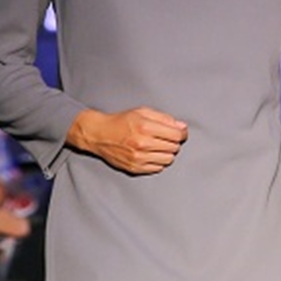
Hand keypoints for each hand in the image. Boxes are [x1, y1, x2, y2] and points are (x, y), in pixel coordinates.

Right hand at [69, 107, 187, 174]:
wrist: (99, 134)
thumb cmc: (121, 122)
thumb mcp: (142, 112)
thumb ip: (164, 118)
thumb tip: (182, 127)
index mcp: (145, 127)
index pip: (176, 135)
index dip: (181, 133)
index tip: (179, 133)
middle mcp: (142, 143)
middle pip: (174, 148)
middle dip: (173, 142)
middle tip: (165, 138)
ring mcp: (138, 158)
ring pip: (168, 159)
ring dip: (166, 153)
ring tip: (158, 146)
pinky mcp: (135, 168)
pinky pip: (158, 168)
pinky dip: (158, 161)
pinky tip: (151, 154)